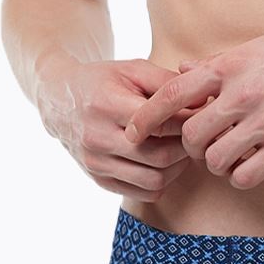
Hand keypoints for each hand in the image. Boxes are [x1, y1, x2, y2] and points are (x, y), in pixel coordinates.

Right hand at [36, 57, 204, 201]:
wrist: (59, 100)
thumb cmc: (103, 81)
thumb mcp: (133, 70)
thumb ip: (168, 83)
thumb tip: (204, 101)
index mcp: (106, 105)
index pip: (161, 124)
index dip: (188, 121)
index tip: (199, 115)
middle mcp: (97, 138)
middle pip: (160, 157)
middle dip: (186, 148)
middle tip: (194, 136)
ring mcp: (96, 163)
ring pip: (154, 180)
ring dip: (177, 168)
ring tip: (180, 149)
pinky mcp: (98, 179)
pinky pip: (143, 193)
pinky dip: (161, 181)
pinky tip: (163, 162)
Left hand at [121, 23, 263, 190]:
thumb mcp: (260, 47)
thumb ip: (219, 63)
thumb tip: (183, 70)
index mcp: (232, 67)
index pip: (173, 94)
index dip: (147, 116)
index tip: (135, 131)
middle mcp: (243, 96)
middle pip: (192, 135)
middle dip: (189, 147)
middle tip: (200, 147)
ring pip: (215, 160)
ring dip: (216, 163)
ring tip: (230, 155)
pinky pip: (245, 175)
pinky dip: (241, 176)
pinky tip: (252, 165)